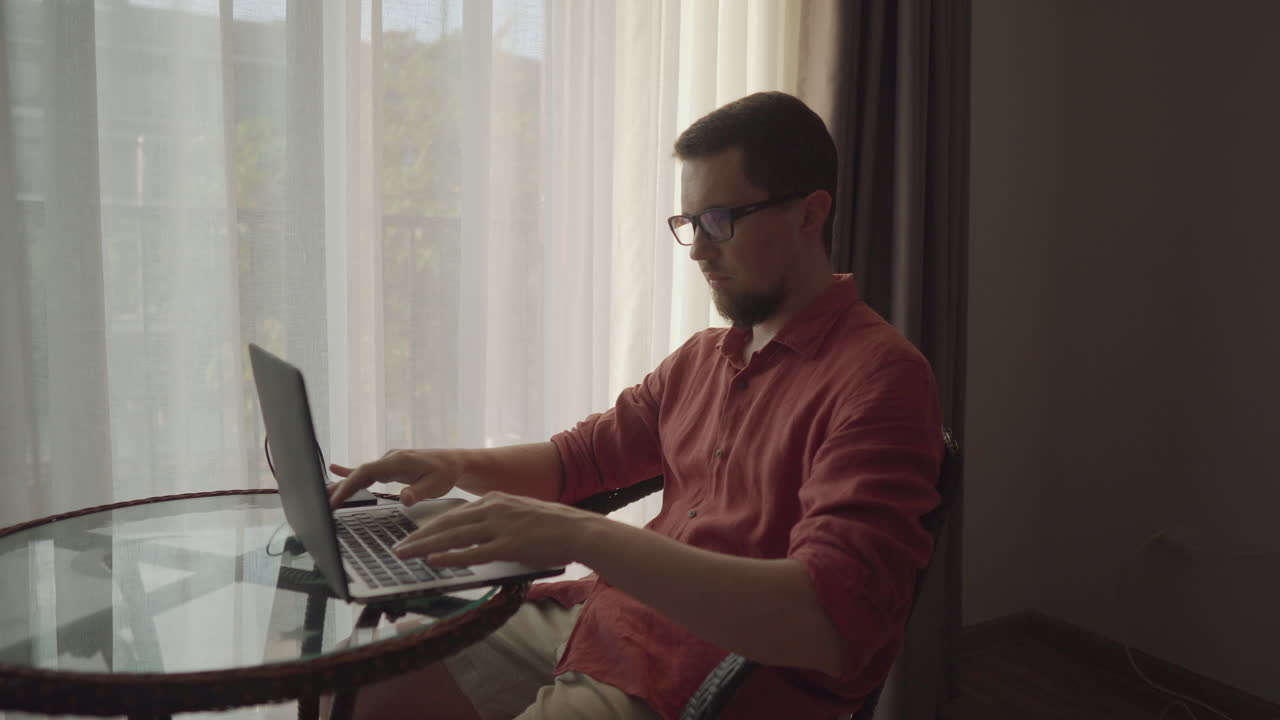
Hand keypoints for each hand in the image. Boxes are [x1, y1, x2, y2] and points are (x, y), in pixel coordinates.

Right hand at [327, 449, 460, 508]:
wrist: (454, 463)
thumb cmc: (446, 473)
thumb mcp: (436, 485)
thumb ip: (418, 492)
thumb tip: (404, 499)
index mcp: (397, 462)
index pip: (365, 472)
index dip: (348, 485)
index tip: (335, 499)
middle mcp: (389, 459)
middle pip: (358, 473)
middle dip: (339, 487)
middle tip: (322, 503)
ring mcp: (388, 462)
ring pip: (360, 472)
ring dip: (343, 483)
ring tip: (323, 494)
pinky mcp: (389, 466)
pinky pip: (367, 470)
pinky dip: (351, 471)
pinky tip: (335, 470)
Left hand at [392, 491, 599, 568]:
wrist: (578, 529)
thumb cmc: (552, 528)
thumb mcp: (519, 517)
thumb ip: (497, 523)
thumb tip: (477, 539)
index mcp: (495, 501)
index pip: (454, 514)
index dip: (430, 527)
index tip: (412, 536)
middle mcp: (494, 509)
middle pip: (448, 524)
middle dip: (419, 537)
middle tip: (398, 548)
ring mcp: (501, 527)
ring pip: (454, 537)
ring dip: (425, 547)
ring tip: (405, 556)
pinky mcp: (509, 545)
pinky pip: (474, 552)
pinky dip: (451, 557)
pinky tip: (434, 562)